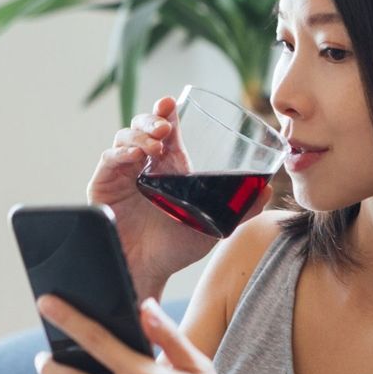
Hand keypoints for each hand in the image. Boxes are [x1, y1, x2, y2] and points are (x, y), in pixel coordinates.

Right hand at [87, 96, 273, 289]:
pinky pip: (108, 160)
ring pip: (125, 138)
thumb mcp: (214, 226)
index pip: (166, 129)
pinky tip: (135, 157)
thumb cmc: (177, 247)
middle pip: (143, 127)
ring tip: (156, 144)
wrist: (149, 271)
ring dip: (139, 134)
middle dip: (152, 119)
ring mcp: (123, 173)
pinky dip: (120, 154)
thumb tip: (268, 190)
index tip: (172, 102)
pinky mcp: (104, 185)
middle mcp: (145, 164)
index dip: (166, 112)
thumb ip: (241, 209)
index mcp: (169, 166)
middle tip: (165, 126)